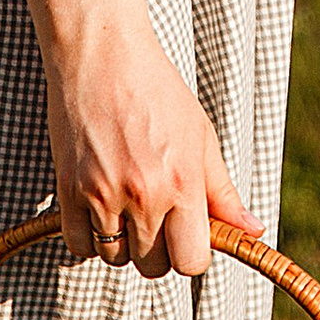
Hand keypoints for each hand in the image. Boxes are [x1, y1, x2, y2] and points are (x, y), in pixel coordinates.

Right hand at [44, 14, 255, 280]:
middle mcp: (143, 195)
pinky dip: (88, 235)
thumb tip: (252, 232)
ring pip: (115, 258)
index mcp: (182, 183)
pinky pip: (78, 244)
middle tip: (156, 215)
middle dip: (158, 249)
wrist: (103, 54)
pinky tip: (99, 206)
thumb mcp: (201, 137)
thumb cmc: (158, 91)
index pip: (191, 261)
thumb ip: (223, 193)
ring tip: (126, 205)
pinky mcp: (67, 188)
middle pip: (152, 266)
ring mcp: (101, 194)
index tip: (186, 234)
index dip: (191, 253)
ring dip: (122, 242)